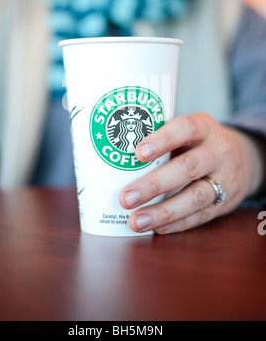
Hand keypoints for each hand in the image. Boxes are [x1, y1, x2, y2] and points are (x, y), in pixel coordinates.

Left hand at [119, 113, 261, 233]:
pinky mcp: (225, 202)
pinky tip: (156, 228)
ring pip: (195, 197)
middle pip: (187, 168)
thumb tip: (115, 158)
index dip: (162, 140)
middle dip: (154, 185)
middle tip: (126, 198)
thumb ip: (162, 139)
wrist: (242, 158)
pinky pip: (201, 216)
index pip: (185, 128)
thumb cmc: (198, 143)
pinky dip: (177, 223)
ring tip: (136, 221)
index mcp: (204, 127)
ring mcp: (225, 178)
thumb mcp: (187, 132)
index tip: (137, 153)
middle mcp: (218, 151)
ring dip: (163, 212)